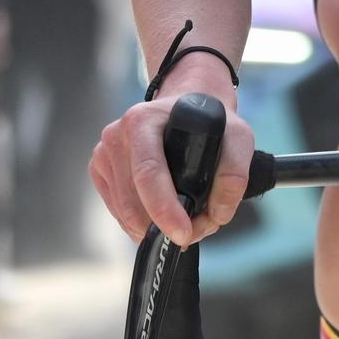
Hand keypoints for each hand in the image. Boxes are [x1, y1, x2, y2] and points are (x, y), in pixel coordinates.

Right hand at [89, 64, 252, 248]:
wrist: (187, 103)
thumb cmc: (211, 122)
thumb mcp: (238, 136)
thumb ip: (235, 175)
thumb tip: (217, 215)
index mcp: (142, 120)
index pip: (148, 172)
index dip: (163, 208)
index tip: (184, 233)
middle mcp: (116, 136)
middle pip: (132, 199)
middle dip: (162, 226)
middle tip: (194, 234)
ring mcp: (103, 154)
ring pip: (123, 211)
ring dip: (153, 229)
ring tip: (185, 225)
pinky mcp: (100, 171)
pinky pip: (117, 211)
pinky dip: (140, 223)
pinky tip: (162, 219)